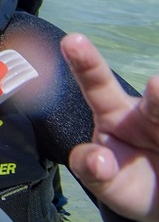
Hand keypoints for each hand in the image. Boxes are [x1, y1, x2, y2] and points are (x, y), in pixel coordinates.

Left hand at [61, 33, 158, 221]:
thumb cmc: (128, 180)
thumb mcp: (105, 181)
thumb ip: (91, 169)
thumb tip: (98, 160)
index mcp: (114, 114)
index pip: (96, 85)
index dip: (85, 63)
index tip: (71, 40)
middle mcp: (148, 114)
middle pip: (156, 103)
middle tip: (157, 85)